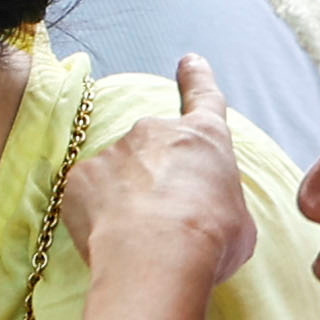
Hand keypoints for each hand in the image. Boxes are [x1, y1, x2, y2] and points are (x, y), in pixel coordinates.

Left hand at [60, 55, 261, 291]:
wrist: (158, 257)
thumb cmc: (210, 240)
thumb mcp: (238, 220)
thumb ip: (218, 200)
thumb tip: (205, 208)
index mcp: (204, 138)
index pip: (204, 98)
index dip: (198, 79)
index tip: (189, 62)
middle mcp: (156, 131)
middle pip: (155, 147)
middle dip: (157, 174)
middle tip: (164, 217)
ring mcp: (114, 150)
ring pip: (118, 171)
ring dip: (126, 196)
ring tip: (139, 236)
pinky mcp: (81, 177)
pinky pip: (89, 194)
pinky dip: (97, 213)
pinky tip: (112, 237)